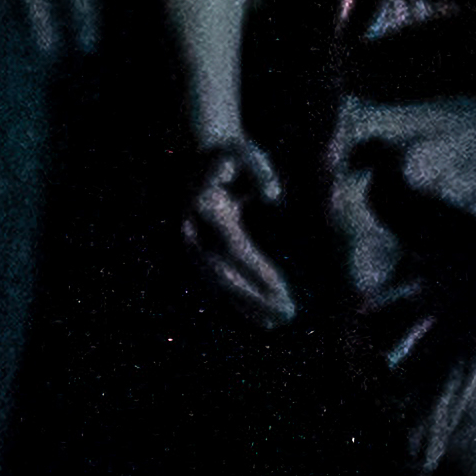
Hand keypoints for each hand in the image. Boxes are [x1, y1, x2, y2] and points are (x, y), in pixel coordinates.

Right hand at [179, 145, 298, 325]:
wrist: (197, 155)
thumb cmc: (228, 154)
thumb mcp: (244, 153)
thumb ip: (259, 170)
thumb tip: (273, 195)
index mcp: (204, 209)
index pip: (233, 249)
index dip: (258, 273)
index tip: (285, 294)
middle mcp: (191, 231)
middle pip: (222, 274)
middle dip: (254, 299)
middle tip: (287, 317)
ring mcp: (189, 243)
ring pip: (216, 283)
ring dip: (245, 305)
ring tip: (274, 323)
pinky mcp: (195, 251)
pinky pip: (214, 281)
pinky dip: (236, 301)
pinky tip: (257, 316)